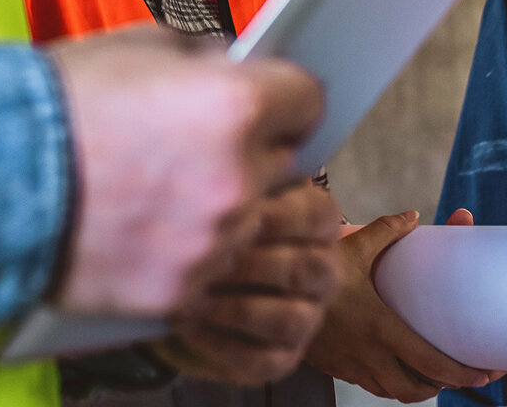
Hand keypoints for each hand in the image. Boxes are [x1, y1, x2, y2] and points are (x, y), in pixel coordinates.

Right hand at [46, 25, 323, 317]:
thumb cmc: (57, 104)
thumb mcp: (136, 46)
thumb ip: (200, 56)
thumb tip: (231, 64)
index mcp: (232, 105)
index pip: (307, 97)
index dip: (284, 91)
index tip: (271, 97)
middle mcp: (235, 177)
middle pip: (284, 161)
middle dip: (250, 147)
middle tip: (196, 139)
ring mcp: (212, 242)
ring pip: (248, 218)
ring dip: (219, 201)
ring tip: (156, 183)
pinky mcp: (183, 290)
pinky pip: (210, 263)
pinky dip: (187, 246)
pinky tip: (140, 221)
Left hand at [155, 180, 342, 384]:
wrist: (188, 268)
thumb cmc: (208, 211)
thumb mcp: (225, 179)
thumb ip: (237, 163)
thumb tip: (237, 146)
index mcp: (316, 221)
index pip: (319, 214)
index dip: (281, 214)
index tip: (241, 210)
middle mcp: (322, 271)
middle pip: (307, 269)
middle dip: (253, 261)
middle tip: (207, 253)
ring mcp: (307, 318)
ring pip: (288, 319)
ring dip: (235, 306)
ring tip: (190, 290)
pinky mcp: (281, 357)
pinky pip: (259, 360)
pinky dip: (219, 342)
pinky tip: (183, 318)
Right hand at [305, 207, 502, 400]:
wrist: (269, 288)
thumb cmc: (315, 267)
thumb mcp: (352, 246)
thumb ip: (386, 231)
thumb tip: (415, 216)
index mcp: (380, 325)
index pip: (432, 363)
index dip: (464, 373)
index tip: (486, 371)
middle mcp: (368, 352)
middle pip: (417, 389)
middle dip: (444, 387)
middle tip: (463, 375)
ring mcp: (351, 364)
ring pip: (394, 393)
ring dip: (417, 388)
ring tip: (431, 374)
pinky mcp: (336, 368)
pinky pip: (371, 387)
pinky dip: (389, 384)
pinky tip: (394, 368)